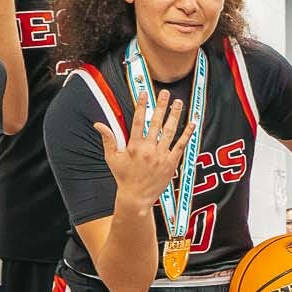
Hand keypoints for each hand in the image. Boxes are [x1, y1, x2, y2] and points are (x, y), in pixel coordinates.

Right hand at [96, 91, 189, 211]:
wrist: (137, 197)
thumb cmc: (124, 177)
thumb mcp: (112, 158)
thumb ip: (108, 139)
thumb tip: (99, 124)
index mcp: (134, 146)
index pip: (138, 121)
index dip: (142, 106)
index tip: (145, 93)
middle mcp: (149, 149)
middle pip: (156, 123)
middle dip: (161, 106)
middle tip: (166, 93)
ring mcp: (161, 156)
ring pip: (170, 132)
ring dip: (175, 116)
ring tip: (179, 103)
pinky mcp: (171, 163)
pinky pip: (181, 145)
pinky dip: (187, 134)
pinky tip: (192, 123)